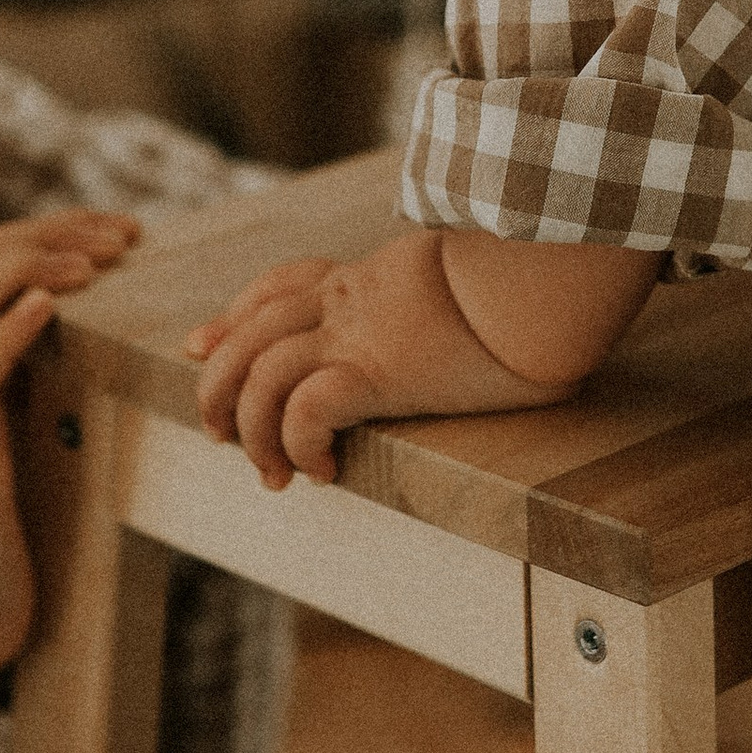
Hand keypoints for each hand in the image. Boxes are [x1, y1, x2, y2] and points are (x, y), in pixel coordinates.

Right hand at [0, 209, 139, 744]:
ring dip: (28, 264)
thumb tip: (135, 358)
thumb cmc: (3, 533)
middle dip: (48, 231)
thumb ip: (61, 393)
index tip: (125, 231)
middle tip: (121, 235)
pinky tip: (46, 308)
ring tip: (90, 263)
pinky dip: (6, 331)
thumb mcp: (38, 443)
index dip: (55, 232)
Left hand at [187, 225, 575, 490]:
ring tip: (270, 473)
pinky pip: (305, 410)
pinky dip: (298, 445)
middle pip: (247, 331)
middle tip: (217, 433)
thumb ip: (458, 297)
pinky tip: (323, 471)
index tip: (201, 345)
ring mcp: (359, 334)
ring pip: (260, 371)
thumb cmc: (538, 289)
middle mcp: (349, 301)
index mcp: (368, 278)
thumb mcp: (481, 287)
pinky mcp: (377, 371)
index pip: (278, 285)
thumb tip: (484, 325)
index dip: (230, 317)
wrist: (550, 283)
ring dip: (249, 430)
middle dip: (216, 384)